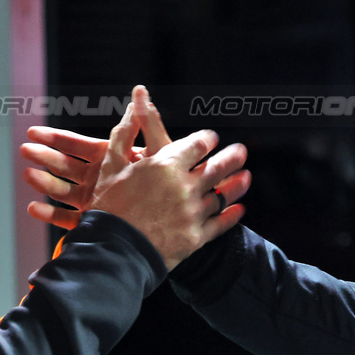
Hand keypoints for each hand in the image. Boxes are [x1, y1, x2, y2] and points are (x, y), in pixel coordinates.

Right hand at [19, 85, 170, 229]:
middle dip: (46, 157)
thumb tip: (141, 91)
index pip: (78, 145)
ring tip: (28, 176)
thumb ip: (147, 122)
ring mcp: (97, 202)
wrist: (179, 221)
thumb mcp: (158, 149)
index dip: (56, 138)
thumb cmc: (173, 183)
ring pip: (66, 191)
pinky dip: (53, 214)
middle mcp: (101, 179)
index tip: (32, 132)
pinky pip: (72, 219)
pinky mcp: (98, 222)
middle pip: (67, 166)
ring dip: (47, 182)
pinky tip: (35, 209)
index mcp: (111, 160)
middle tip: (24, 150)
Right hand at [88, 100, 248, 268]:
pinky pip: (220, 223)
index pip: (197, 145)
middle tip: (241, 151)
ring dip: (236, 185)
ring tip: (246, 177)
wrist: (112, 250)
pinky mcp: (195, 238)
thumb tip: (135, 104)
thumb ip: (126, 133)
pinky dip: (231, 215)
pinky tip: (239, 210)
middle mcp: (184, 187)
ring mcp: (193, 213)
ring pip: (222, 195)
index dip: (207, 140)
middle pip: (216, 167)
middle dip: (231, 157)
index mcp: (166, 165)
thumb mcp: (112, 165)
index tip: (211, 138)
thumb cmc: (108, 207)